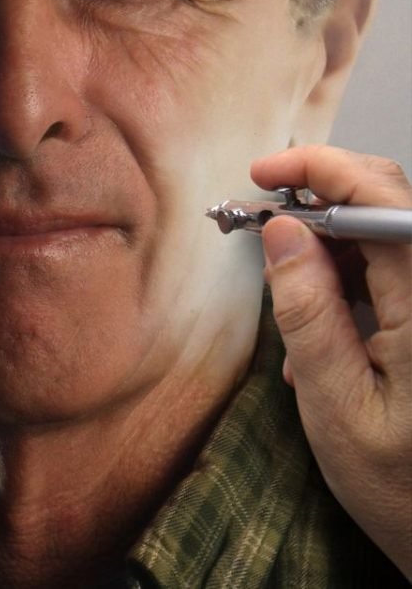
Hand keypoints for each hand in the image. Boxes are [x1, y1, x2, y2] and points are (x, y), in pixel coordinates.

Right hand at [251, 145, 411, 579]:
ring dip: (327, 245)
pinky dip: (347, 279)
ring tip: (285, 291)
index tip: (261, 175)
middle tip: (259, 218)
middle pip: (387, 202)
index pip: (380, 198)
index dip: (319, 170)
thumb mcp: (336, 405)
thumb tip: (281, 232)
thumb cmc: (402, 487)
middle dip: (318, 198)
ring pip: (385, 234)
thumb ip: (308, 313)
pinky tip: (322, 325)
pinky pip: (391, 272)